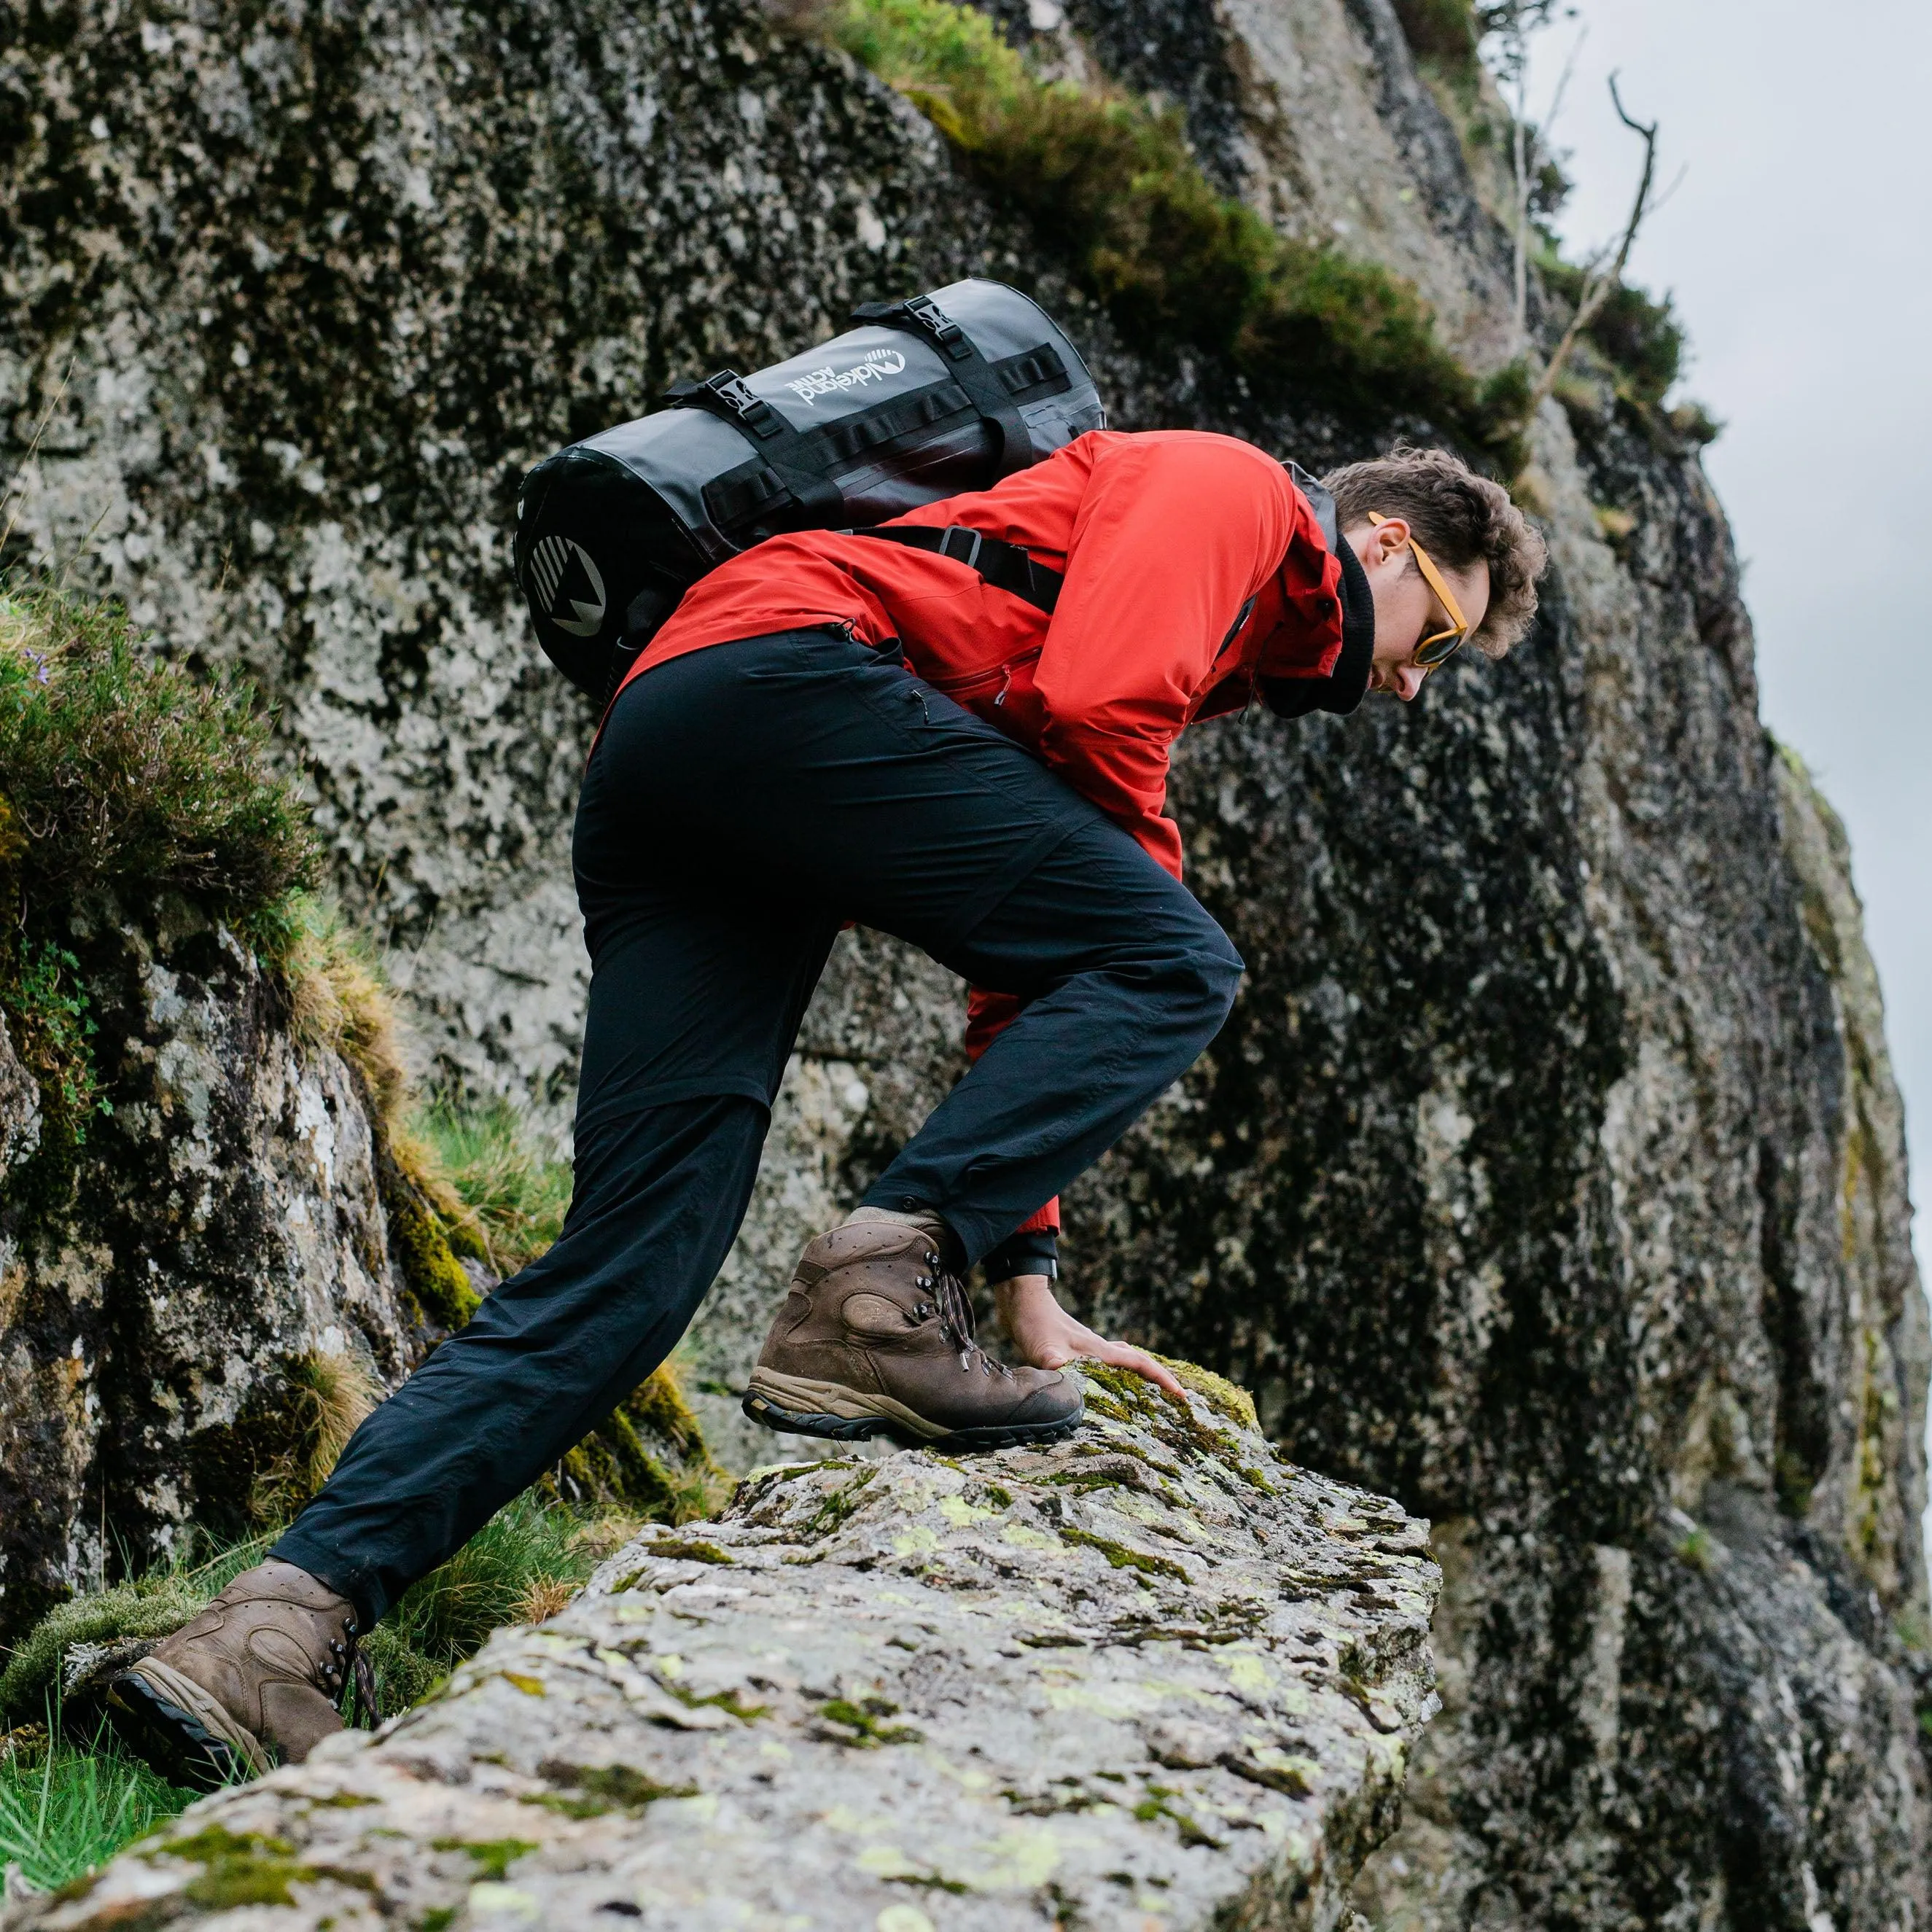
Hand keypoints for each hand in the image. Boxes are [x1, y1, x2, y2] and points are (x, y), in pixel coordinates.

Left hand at [992, 1274, 1183, 1398]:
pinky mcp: (1075, 1348)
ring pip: (1124, 1362)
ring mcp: (1088, 1347)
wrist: (1021, 1300)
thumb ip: (1054, 1362)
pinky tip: (1107, 1383)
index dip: (1163, 1379)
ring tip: (1149, 1393)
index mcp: (1099, 1350)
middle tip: (1175, 1399)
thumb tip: (1061, 1374)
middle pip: (1138, 1363)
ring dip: (1140, 1375)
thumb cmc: (1034, 1323)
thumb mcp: (1043, 1348)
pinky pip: (1107, 1363)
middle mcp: (1099, 1348)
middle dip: (1159, 1379)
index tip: (1182, 1396)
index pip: (1140, 1364)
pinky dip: (1117, 1373)